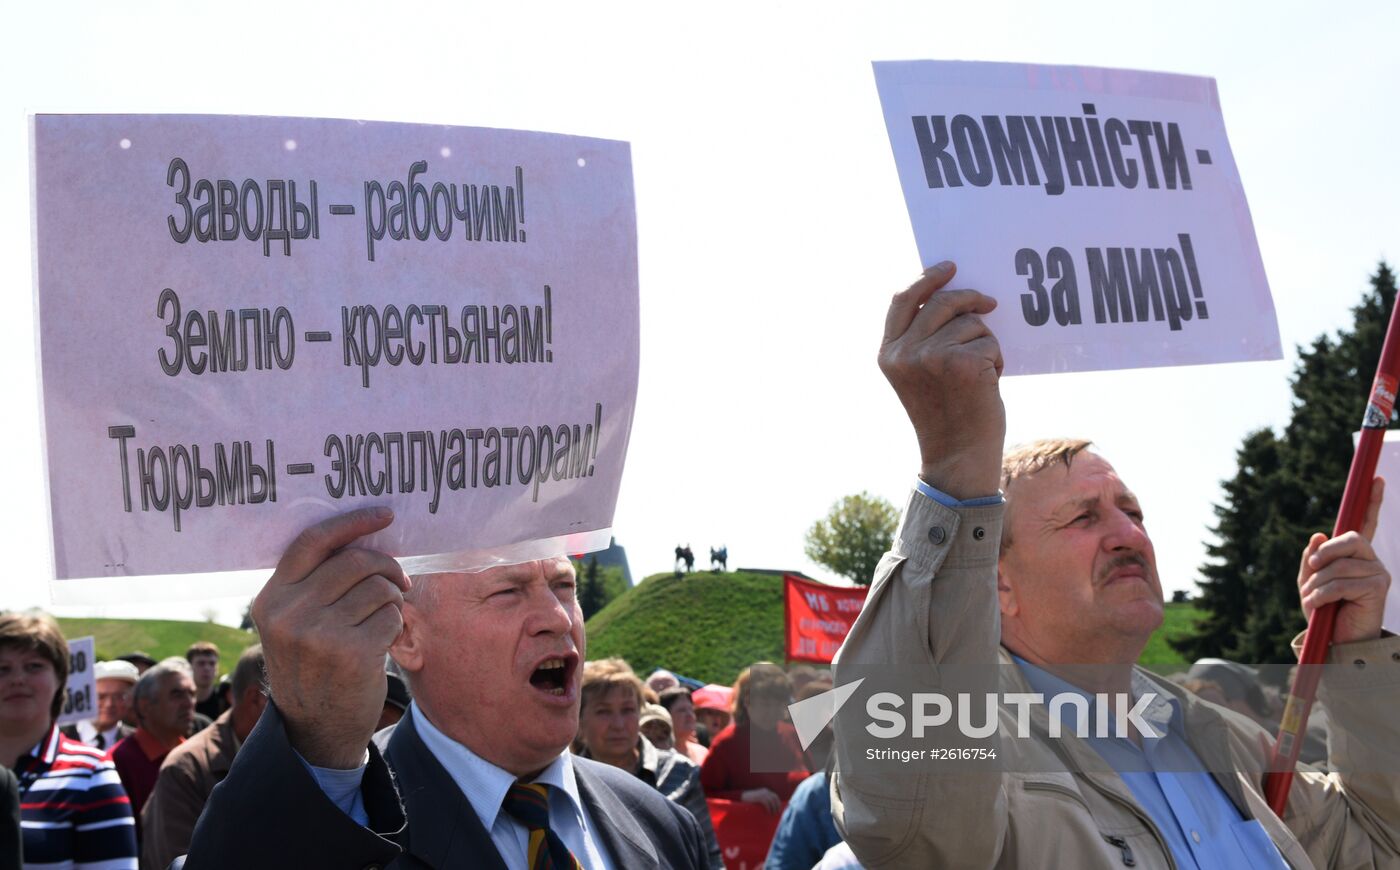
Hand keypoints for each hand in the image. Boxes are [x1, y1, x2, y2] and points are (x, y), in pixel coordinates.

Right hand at [252, 507, 410, 767]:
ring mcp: (319, 635)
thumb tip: (364, 538)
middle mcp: (289, 614)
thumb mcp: (293, 623)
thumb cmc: (313, 665)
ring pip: (377, 588)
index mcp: (271, 599)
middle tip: (399, 581)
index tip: (384, 514)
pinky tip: (381, 640)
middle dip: (386, 567)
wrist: (316, 729)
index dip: (352, 523)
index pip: (313, 542)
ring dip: (391, 599)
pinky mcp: (351, 654)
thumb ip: (315, 584)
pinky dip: (394, 624)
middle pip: (354, 561)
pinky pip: (390, 616)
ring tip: (382, 618)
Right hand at [740, 787, 781, 813]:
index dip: (778, 803)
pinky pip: (766, 803)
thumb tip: (772, 808)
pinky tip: (768, 813)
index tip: (779, 809)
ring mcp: (761, 793)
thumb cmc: (750, 800)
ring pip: (771, 800)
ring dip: (773, 808)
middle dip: (777, 806)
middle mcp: (765, 791)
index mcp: (765, 791)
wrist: (741, 797)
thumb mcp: (759, 799)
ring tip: (772, 814)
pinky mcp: (758, 797)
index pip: (775, 796)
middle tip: (777, 813)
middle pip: (775, 798)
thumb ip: (765, 801)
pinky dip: (769, 808)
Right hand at [878, 262, 1004, 498]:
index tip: (949, 268)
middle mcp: (905, 353)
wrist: (958, 457)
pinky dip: (997, 360)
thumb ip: (924, 339)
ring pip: (971, 323)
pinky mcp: (963, 363)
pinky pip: (990, 342)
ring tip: (982, 373)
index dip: (926, 278)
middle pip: (941, 302)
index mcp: (888, 354)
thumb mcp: (919, 375)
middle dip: (969, 299)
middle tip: (989, 303)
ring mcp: (932, 357)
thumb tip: (955, 298)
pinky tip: (989, 384)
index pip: (903, 300)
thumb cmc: (946, 416)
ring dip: (985, 342)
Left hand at [1297, 477, 1390, 643]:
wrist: (1336, 640)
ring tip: (1314, 600)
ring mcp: (1378, 573)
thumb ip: (1312, 558)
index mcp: (1355, 554)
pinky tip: (1320, 606)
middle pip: (1350, 539)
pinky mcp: (1378, 589)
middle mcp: (1371, 559)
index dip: (1372, 501)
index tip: (1377, 479)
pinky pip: (1341, 583)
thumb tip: (1318, 534)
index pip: (1365, 523)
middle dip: (1325, 554)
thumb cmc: (1324, 610)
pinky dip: (1322, 595)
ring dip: (1318, 584)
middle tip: (1313, 569)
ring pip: (1339, 566)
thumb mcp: (1310, 581)